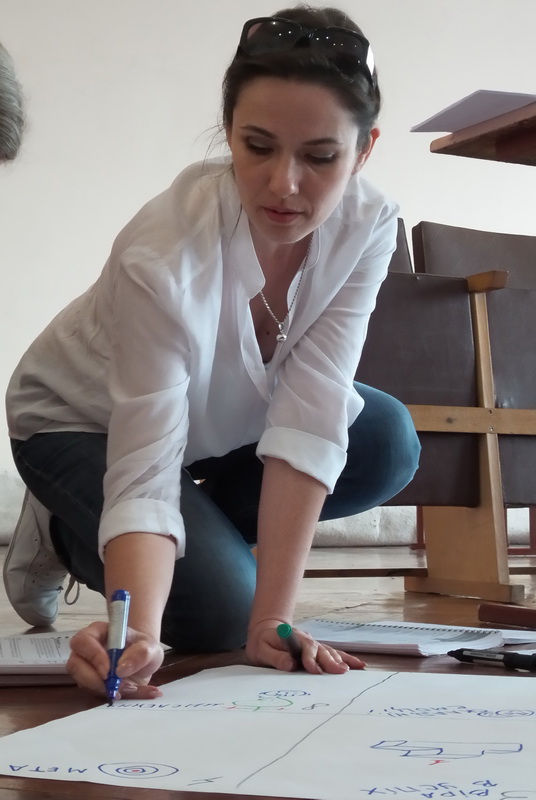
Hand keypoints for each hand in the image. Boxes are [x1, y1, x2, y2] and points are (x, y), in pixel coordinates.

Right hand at [68, 621, 164, 698]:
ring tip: (127, 689)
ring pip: (81, 682)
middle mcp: (86, 650)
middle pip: (75, 664)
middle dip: (94, 680)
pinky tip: (131, 693)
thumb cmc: (143, 648)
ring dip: (103, 690)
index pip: (83, 641)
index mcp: (98, 632)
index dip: (93, 656)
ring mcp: (85, 668)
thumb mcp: (151, 647)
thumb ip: (141, 653)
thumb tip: (121, 669)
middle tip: (114, 687)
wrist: (144, 663)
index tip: (108, 672)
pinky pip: (93, 694)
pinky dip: (112, 697)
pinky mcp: (89, 685)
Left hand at [245, 619, 365, 673]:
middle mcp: (306, 640)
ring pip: (329, 651)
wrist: (267, 631)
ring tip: (350, 671)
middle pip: (320, 650)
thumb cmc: (263, 642)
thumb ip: (275, 657)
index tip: (314, 670)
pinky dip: (346, 658)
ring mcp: (313, 644)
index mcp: (292, 638)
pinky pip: (333, 653)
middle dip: (330, 661)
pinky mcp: (317, 650)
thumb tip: (290, 664)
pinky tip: (358, 665)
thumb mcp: (261, 650)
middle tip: (339, 672)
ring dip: (340, 660)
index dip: (310, 658)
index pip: (304, 648)